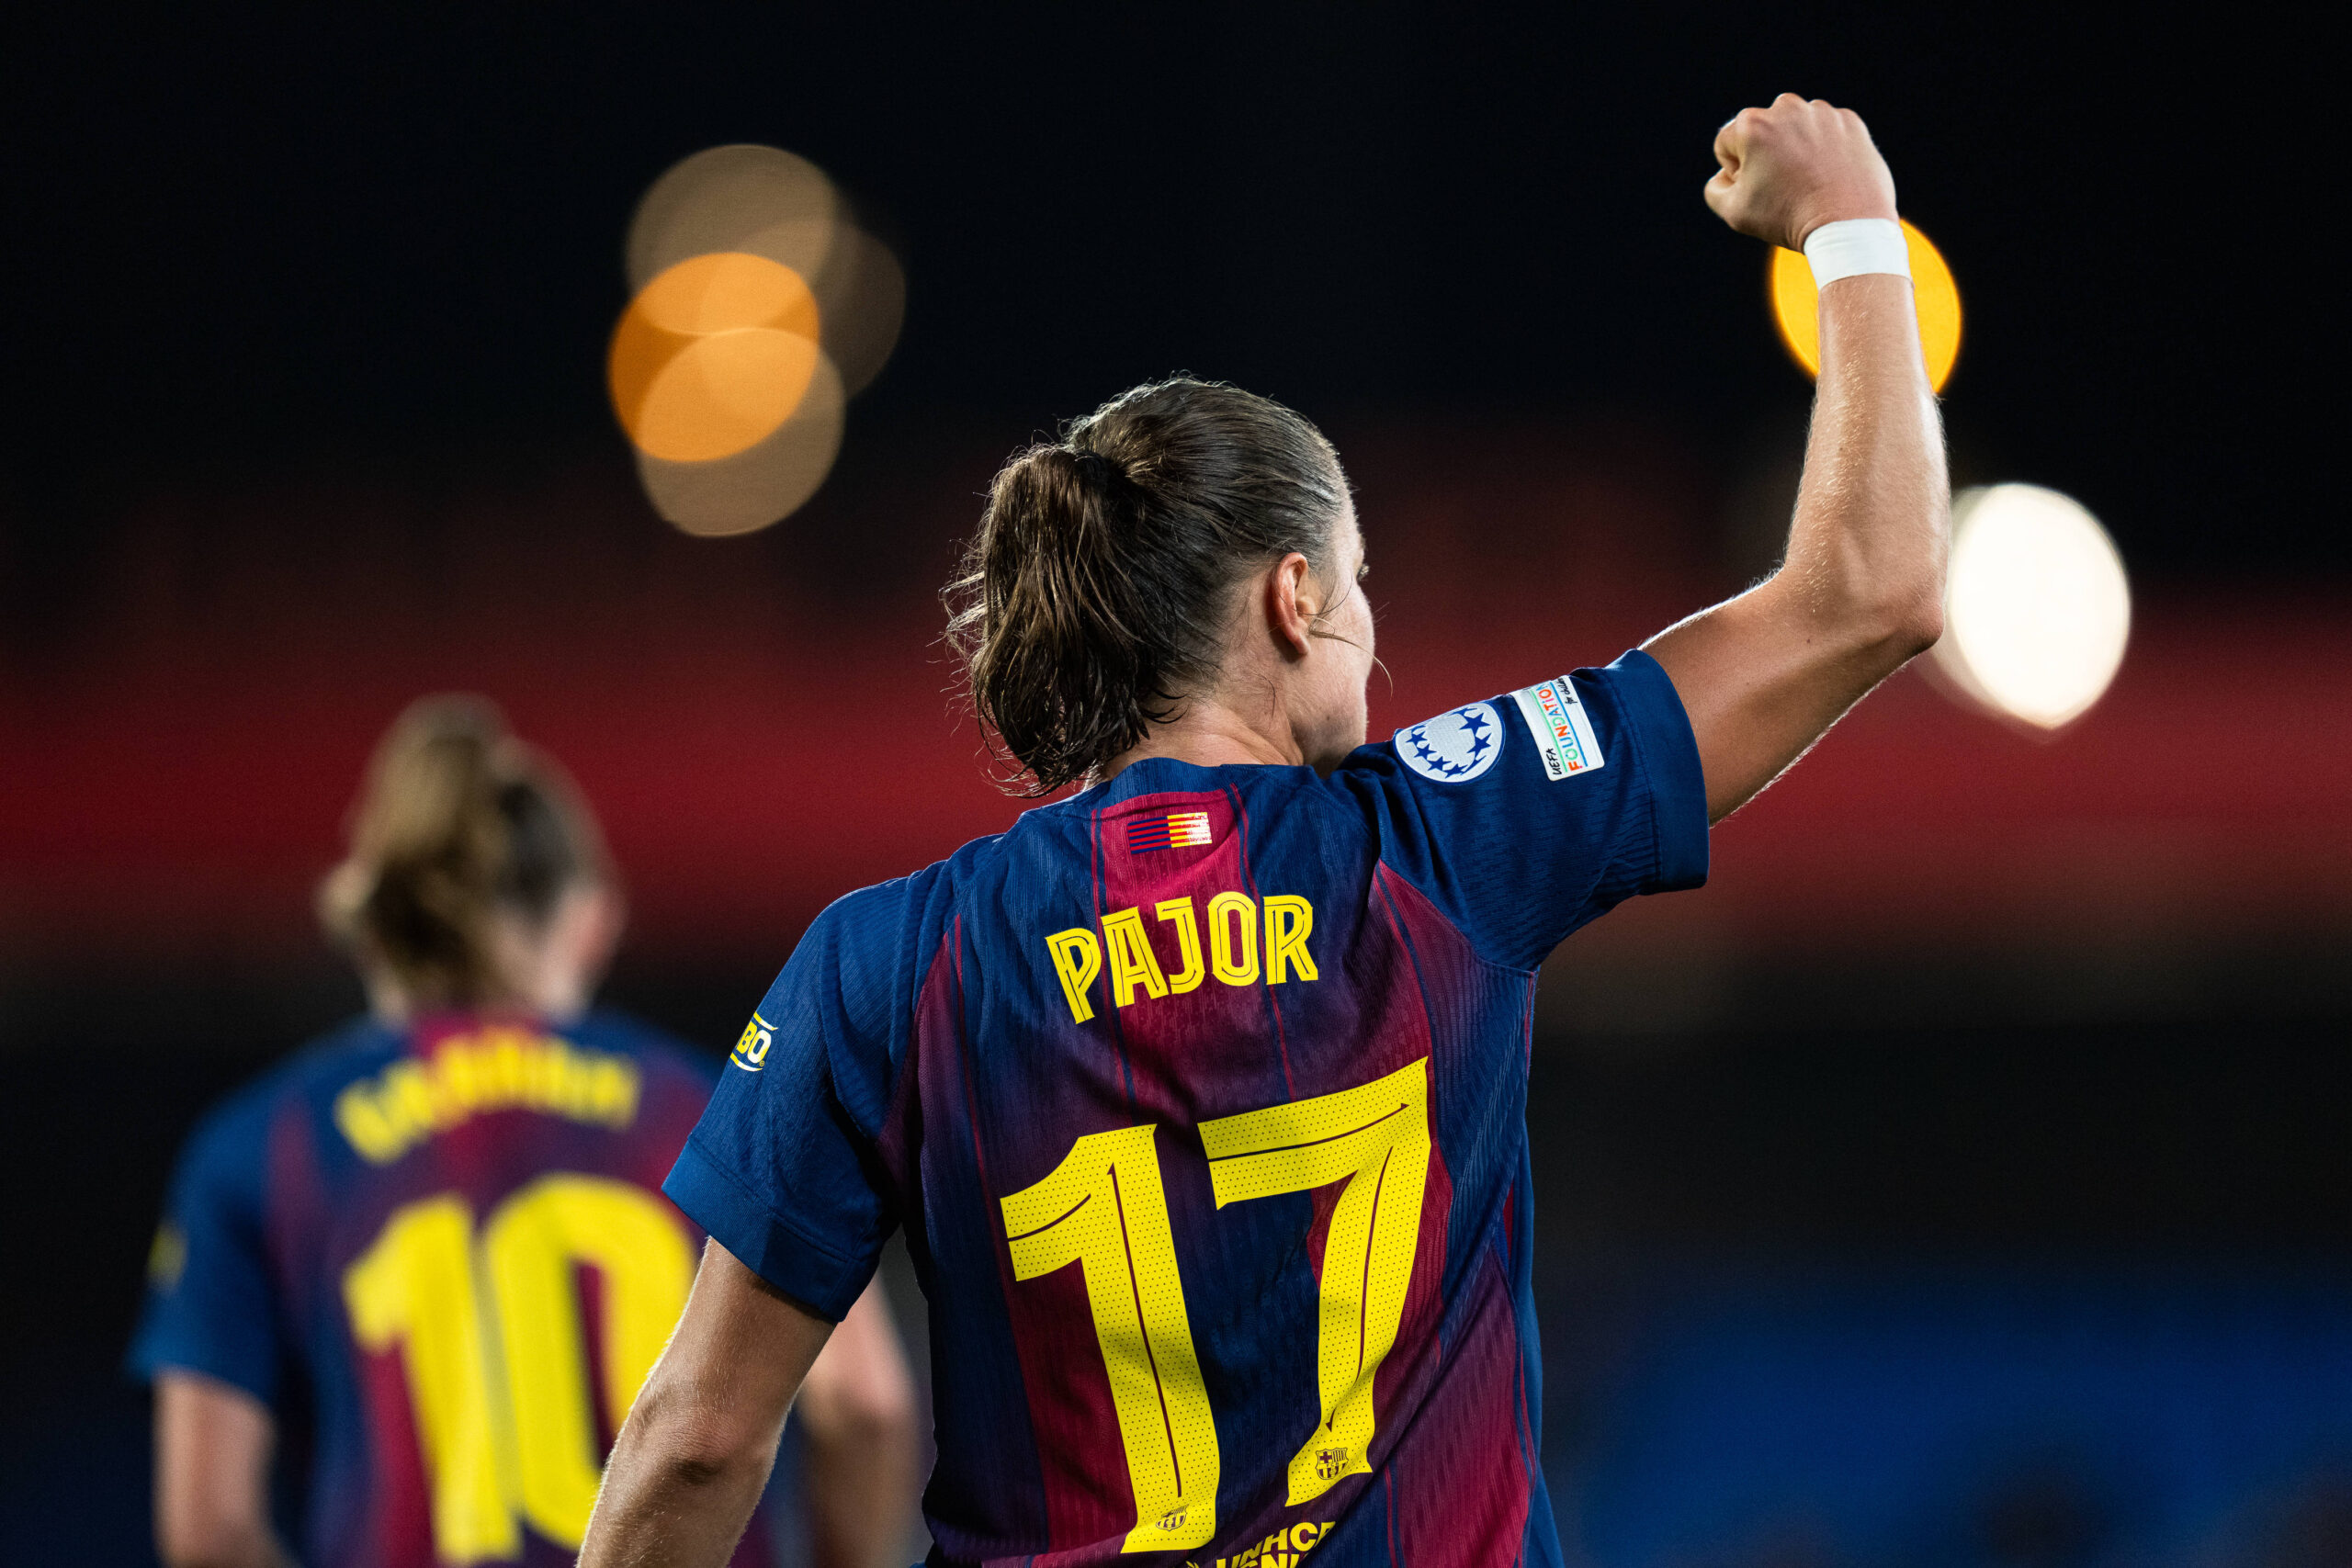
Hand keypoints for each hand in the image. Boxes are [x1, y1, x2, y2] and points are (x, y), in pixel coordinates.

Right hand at [1705, 94, 1897, 251]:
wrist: (1847, 225)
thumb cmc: (1787, 218)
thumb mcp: (1734, 211)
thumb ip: (1716, 188)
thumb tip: (1725, 175)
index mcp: (1752, 124)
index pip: (1727, 143)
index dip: (1736, 171)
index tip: (1759, 189)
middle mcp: (1787, 107)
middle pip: (1762, 130)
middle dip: (1766, 153)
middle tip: (1783, 185)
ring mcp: (1822, 112)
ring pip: (1796, 128)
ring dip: (1796, 148)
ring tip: (1809, 181)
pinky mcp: (1850, 121)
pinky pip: (1828, 131)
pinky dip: (1826, 149)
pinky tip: (1830, 175)